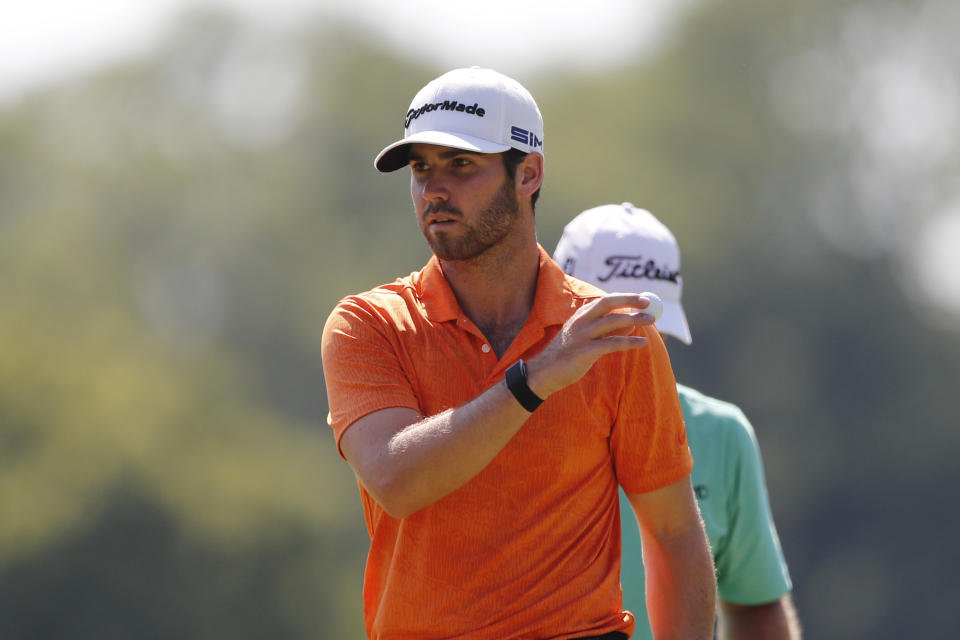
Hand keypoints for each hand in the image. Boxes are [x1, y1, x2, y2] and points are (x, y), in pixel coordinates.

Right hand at [525, 293, 655, 397]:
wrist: (544, 372)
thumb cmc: (566, 355)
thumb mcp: (584, 337)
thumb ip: (604, 329)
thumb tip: (630, 323)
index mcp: (580, 315)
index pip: (605, 300)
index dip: (625, 297)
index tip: (642, 299)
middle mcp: (581, 321)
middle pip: (609, 303)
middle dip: (630, 300)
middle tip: (649, 303)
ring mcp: (582, 335)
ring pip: (613, 321)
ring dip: (634, 319)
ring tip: (651, 320)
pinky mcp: (585, 352)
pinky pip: (613, 343)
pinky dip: (630, 341)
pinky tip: (642, 342)